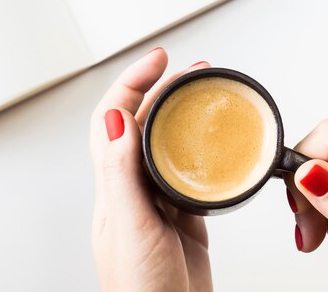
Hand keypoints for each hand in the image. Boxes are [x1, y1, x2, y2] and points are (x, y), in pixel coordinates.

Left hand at [90, 49, 212, 291]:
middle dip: (162, 87)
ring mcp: (159, 198)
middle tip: (189, 67)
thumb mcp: (130, 228)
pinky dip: (201, 145)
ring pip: (166, 140)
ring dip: (181, 111)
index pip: (114, 117)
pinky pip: (190, 168)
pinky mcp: (184, 212)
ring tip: (203, 90)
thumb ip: (122, 173)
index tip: (158, 59)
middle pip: (142, 121)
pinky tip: (213, 139)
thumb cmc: (141, 290)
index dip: (132, 81)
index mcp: (114, 184)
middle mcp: (133, 185)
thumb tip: (115, 118)